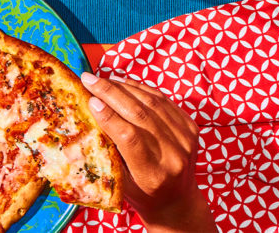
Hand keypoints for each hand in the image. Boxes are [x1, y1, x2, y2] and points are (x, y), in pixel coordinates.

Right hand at [80, 73, 215, 232]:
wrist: (177, 200)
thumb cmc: (142, 193)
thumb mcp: (120, 182)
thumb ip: (107, 152)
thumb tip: (87, 116)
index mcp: (153, 174)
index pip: (129, 137)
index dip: (109, 116)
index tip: (90, 100)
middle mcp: (173, 155)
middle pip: (140, 114)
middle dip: (110, 92)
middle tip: (89, 79)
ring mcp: (186, 139)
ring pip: (152, 102)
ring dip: (124, 86)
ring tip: (102, 78)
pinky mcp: (191, 127)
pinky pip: (163, 100)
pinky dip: (141, 88)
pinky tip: (123, 82)